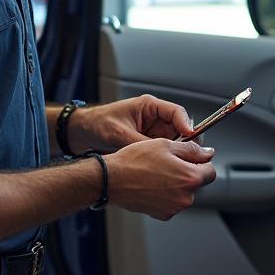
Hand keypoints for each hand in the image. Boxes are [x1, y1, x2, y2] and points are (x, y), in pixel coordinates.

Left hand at [68, 95, 193, 153]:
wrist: (83, 133)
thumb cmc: (98, 124)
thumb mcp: (119, 133)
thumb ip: (140, 142)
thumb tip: (159, 153)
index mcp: (150, 106)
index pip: (176, 112)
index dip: (186, 125)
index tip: (190, 137)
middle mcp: (154, 119)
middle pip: (180, 129)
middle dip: (184, 142)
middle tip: (184, 155)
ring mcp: (152, 132)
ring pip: (174, 143)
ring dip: (174, 152)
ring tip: (173, 163)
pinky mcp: (148, 144)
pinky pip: (163, 151)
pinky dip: (165, 159)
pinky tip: (163, 168)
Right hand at [105, 138, 216, 219]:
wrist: (112, 180)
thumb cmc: (135, 161)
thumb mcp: (166, 145)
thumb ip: (192, 149)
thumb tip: (208, 152)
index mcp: (190, 178)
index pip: (211, 171)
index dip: (201, 163)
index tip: (191, 159)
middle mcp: (185, 197)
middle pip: (196, 183)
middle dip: (186, 173)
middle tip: (167, 163)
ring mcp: (174, 208)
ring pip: (183, 193)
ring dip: (176, 184)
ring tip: (156, 173)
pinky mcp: (163, 215)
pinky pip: (171, 202)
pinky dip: (165, 194)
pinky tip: (151, 184)